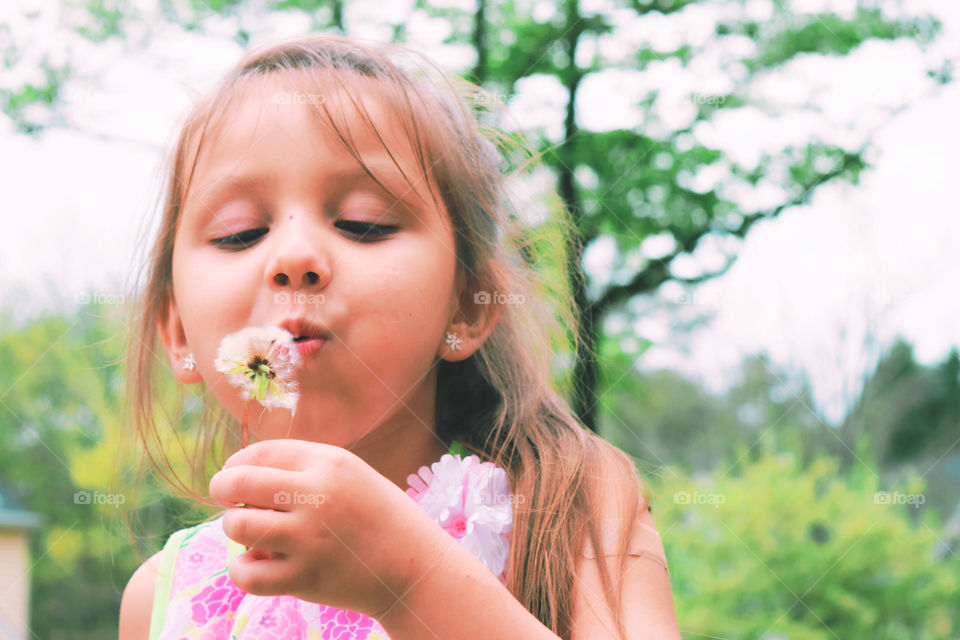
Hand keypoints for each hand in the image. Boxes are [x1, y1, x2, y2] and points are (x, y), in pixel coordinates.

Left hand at [208, 439, 449, 617]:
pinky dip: (241, 569)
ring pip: (237, 525)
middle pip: (238, 482)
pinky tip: (256, 564)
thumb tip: (241, 471)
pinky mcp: (304, 578)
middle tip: (227, 499)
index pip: (260, 452)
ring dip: (236, 528)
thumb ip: (303, 468)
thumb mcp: (350, 475)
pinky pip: (246, 574)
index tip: (235, 476)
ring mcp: (309, 538)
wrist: (414, 567)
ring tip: (253, 534)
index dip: (237, 463)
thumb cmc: (378, 517)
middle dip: (222, 488)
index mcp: (329, 463)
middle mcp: (317, 495)